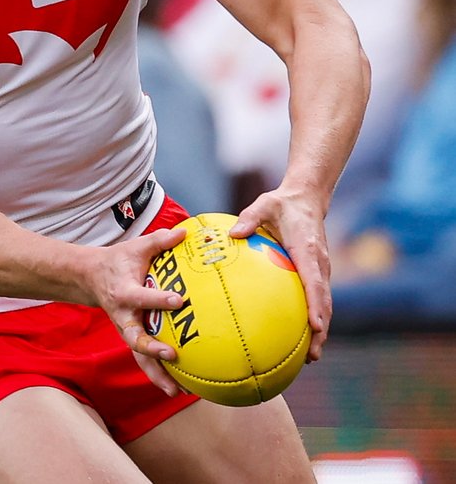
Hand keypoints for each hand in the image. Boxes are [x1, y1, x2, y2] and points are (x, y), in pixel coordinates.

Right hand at [84, 226, 186, 394]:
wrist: (91, 277)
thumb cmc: (119, 261)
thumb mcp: (136, 247)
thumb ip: (160, 241)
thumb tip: (185, 232)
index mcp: (124, 291)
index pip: (142, 297)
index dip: (158, 299)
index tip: (178, 300)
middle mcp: (123, 315)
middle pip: (135, 337)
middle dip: (152, 348)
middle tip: (173, 354)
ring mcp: (125, 329)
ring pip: (139, 356)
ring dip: (156, 373)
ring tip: (177, 390)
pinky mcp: (130, 337)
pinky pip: (143, 360)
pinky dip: (157, 375)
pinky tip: (177, 389)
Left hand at [229, 190, 329, 361]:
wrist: (306, 199)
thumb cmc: (282, 204)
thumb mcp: (264, 204)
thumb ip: (250, 217)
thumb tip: (233, 234)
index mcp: (307, 250)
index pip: (314, 282)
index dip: (315, 305)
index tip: (314, 326)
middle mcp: (320, 263)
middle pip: (324, 302)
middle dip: (321, 330)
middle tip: (311, 356)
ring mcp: (321, 270)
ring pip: (324, 305)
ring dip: (320, 330)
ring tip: (309, 358)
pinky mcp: (317, 273)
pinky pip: (317, 299)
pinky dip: (313, 318)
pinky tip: (299, 336)